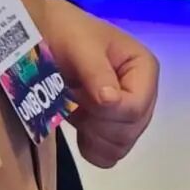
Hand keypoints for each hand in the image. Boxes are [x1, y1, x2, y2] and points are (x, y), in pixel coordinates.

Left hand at [39, 0, 159, 166]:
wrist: (46, 35)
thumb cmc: (65, 34)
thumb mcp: (80, 46)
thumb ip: (96, 72)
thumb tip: (111, 101)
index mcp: (144, 70)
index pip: (135, 108)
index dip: (107, 112)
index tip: (77, 96)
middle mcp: (143, 93)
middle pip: (129, 131)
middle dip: (97, 123)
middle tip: (72, 99)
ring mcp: (128, 114)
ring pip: (120, 146)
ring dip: (91, 134)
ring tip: (75, 109)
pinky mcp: (112, 128)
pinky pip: (109, 155)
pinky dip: (90, 147)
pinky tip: (79, 127)